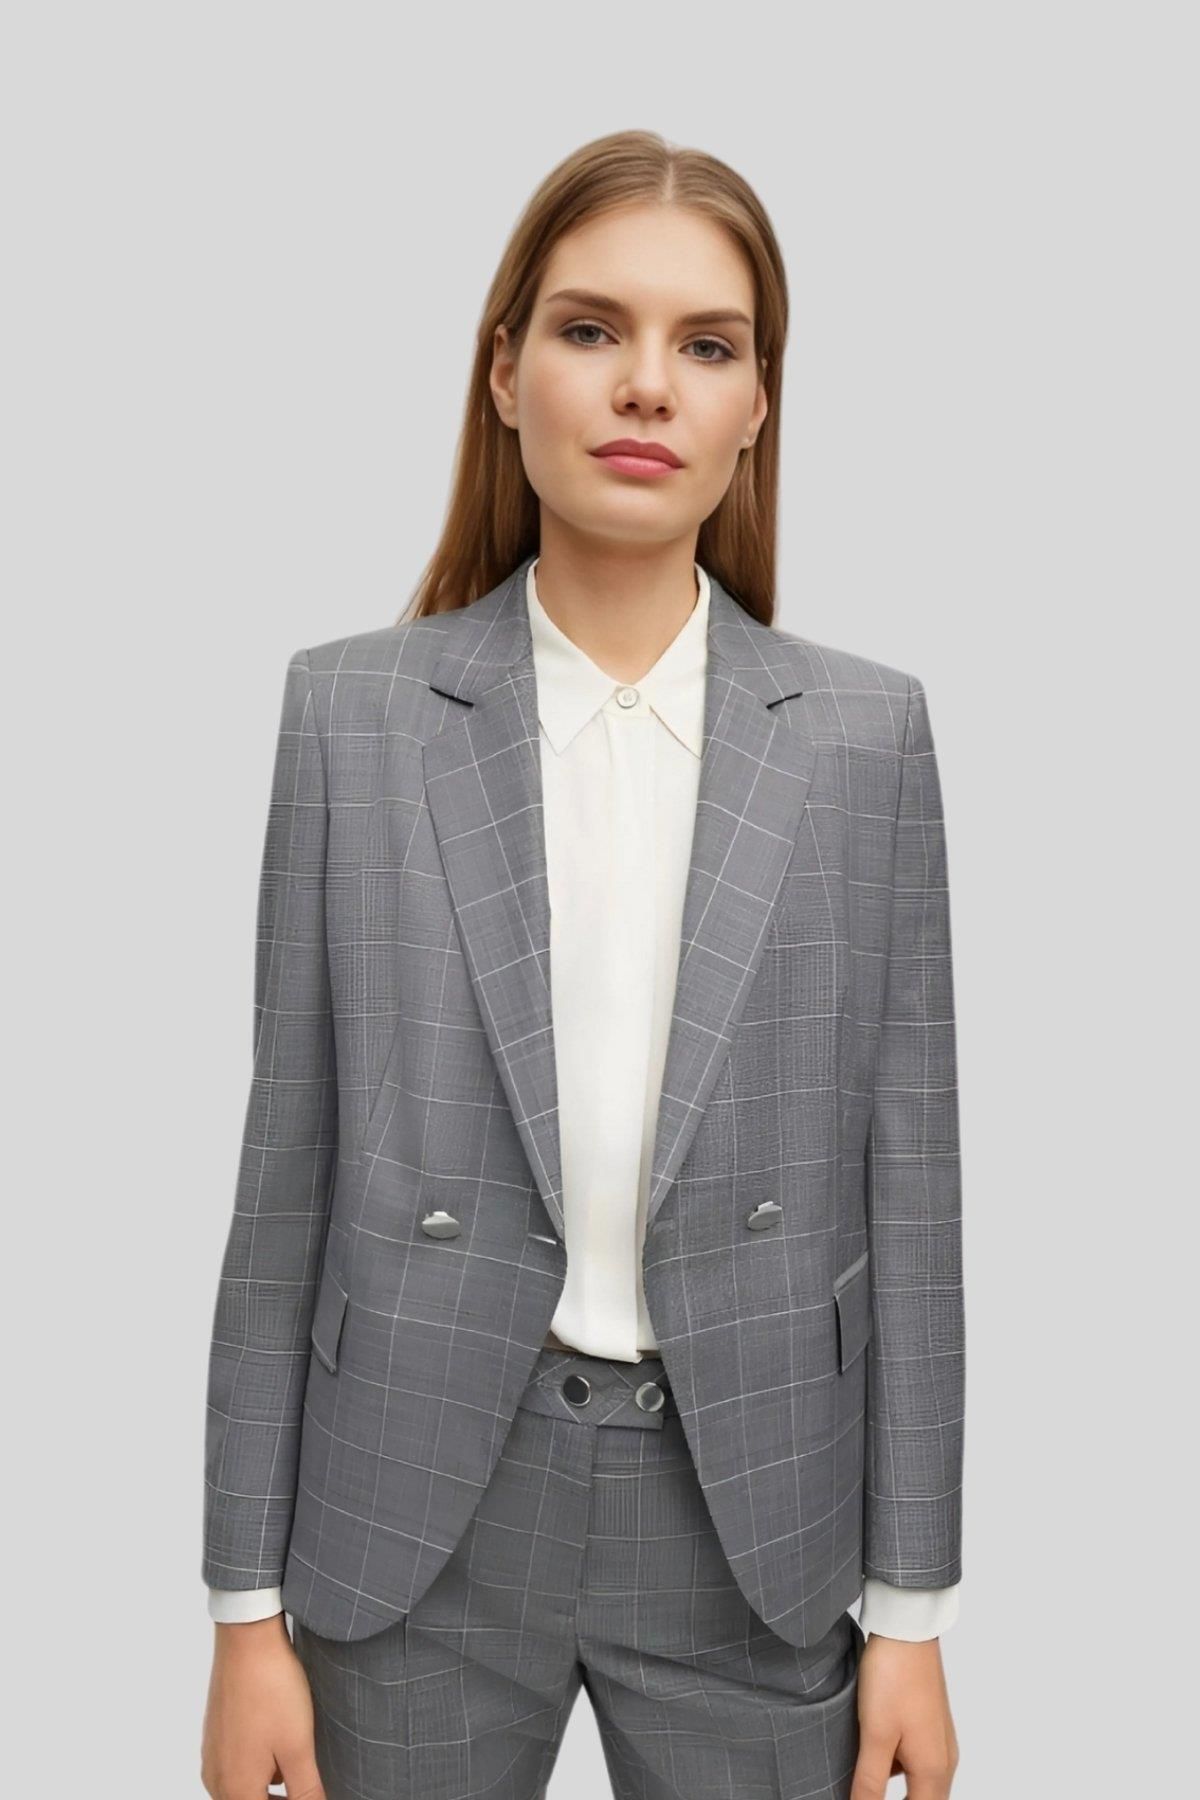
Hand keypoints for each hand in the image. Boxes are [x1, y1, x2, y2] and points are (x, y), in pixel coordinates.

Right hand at [201, 1613, 325, 1798]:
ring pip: (242, 1789)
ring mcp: (213, 1756)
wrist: (247, 1639)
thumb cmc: (272, 1690)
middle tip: (308, 1786)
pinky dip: (258, 1768)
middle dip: (279, 1798)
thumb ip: (306, 1791)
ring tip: (300, 1768)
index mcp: (235, 1788)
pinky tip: (281, 1746)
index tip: (311, 1792)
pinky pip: (235, 1767)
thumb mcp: (298, 1747)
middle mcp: (217, 1778)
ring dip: (270, 1787)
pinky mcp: (215, 1735)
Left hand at [850, 1633, 958, 1796]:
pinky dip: (896, 1766)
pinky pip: (917, 1761)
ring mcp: (939, 1741)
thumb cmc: (894, 1677)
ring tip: (866, 1778)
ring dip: (897, 1788)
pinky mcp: (930, 1725)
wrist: (907, 1630)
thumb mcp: (875, 1735)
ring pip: (920, 1783)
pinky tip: (872, 1754)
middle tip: (866, 1793)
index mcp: (933, 1769)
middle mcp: (944, 1760)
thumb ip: (870, 1782)